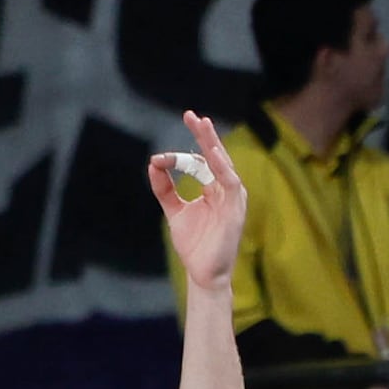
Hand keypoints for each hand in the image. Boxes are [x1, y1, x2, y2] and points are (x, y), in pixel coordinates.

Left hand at [150, 109, 247, 291]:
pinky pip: (230, 182)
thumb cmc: (194, 243)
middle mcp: (226, 189)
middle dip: (203, 134)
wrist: (202, 273)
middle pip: (215, 155)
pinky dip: (222, 167)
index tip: (158, 158)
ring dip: (213, 144)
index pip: (200, 162)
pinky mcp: (236, 208)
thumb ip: (165, 188)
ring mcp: (233, 198)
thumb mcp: (175, 211)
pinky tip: (212, 154)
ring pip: (224, 164)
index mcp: (214, 188)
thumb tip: (153, 163)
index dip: (181, 156)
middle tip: (191, 116)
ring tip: (203, 125)